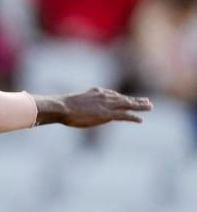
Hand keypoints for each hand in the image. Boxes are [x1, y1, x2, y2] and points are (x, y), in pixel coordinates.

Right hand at [35, 88, 151, 127]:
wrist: (62, 107)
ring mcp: (106, 105)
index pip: (112, 94)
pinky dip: (133, 116)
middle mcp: (103, 96)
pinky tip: (141, 119)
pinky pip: (124, 115)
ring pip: (127, 104)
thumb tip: (65, 107)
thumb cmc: (61, 106)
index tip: (128, 98)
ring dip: (139, 106)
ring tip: (150, 107)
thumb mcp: (70, 103)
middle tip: (146, 101)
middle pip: (123, 97)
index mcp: (95, 92)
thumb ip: (75, 104)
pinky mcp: (107, 114)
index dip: (122, 97)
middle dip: (135, 99)